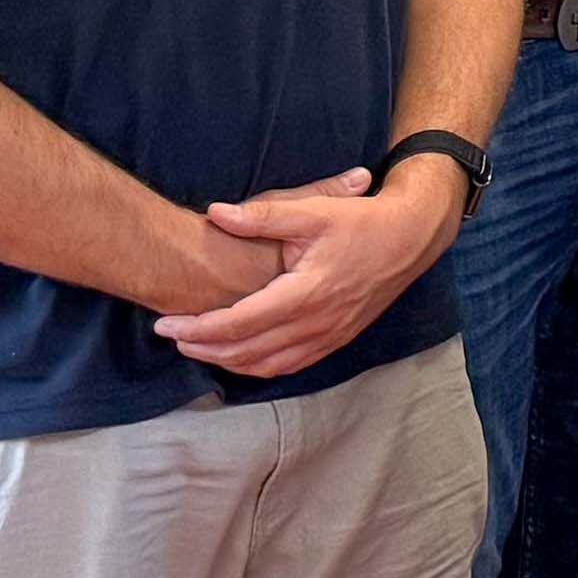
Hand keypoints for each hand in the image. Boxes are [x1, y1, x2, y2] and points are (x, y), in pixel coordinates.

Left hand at [159, 163, 463, 376]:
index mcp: (307, 292)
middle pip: (247, 350)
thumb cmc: (363, 221)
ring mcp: (330, 334)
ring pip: (267, 364)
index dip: (198, 327)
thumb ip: (262, 215)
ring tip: (196, 347)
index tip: (165, 323)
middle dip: (203, 346)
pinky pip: (290, 364)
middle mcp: (318, 322)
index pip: (239, 322)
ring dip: (227, 360)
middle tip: (170, 335)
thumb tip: (215, 213)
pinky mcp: (338, 338)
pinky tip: (240, 356)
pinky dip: (258, 366)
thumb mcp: (314, 211)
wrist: (412, 237)